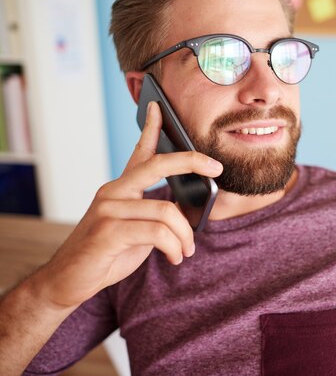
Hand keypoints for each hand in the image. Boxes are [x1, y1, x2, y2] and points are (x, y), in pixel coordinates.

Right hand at [33, 101, 221, 308]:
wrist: (67, 280)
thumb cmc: (105, 253)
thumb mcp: (134, 229)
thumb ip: (154, 215)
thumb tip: (185, 210)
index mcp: (120, 189)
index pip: (139, 153)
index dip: (151, 128)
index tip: (158, 107)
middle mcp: (112, 192)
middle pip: (158, 165)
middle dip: (191, 161)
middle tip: (216, 169)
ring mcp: (108, 210)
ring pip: (166, 211)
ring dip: (185, 236)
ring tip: (186, 251)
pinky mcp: (108, 232)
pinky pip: (157, 232)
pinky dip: (174, 247)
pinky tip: (175, 258)